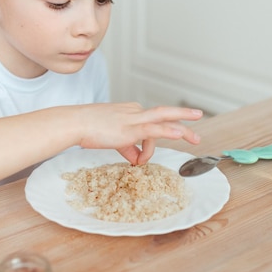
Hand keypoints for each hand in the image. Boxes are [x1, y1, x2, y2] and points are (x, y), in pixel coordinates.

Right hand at [77, 103, 201, 163]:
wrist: (75, 123)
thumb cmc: (87, 129)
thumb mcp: (111, 138)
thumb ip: (127, 147)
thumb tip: (136, 158)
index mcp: (130, 111)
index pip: (149, 126)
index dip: (149, 146)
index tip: (140, 160)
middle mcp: (135, 112)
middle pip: (165, 115)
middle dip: (184, 120)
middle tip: (197, 131)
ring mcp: (133, 119)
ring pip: (164, 119)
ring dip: (182, 128)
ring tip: (195, 138)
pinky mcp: (130, 128)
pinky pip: (154, 129)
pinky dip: (169, 131)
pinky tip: (180, 133)